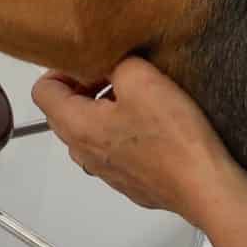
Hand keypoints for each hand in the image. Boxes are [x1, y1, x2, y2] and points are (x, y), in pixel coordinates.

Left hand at [31, 57, 241, 226]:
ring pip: (89, 131)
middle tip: (116, 73)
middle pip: (63, 111)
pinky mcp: (127, 182)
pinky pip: (111, 149)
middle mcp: (82, 153)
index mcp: (76, 126)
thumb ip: (115, 63)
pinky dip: (121, 132)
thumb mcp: (141, 78)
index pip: (42, 91)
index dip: (60, 69)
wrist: (203, 185)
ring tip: (137, 98)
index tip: (89, 61)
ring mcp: (104, 171)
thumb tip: (109, 65)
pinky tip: (153, 126)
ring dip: (104, 110)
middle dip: (84, 87)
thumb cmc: (171, 135)